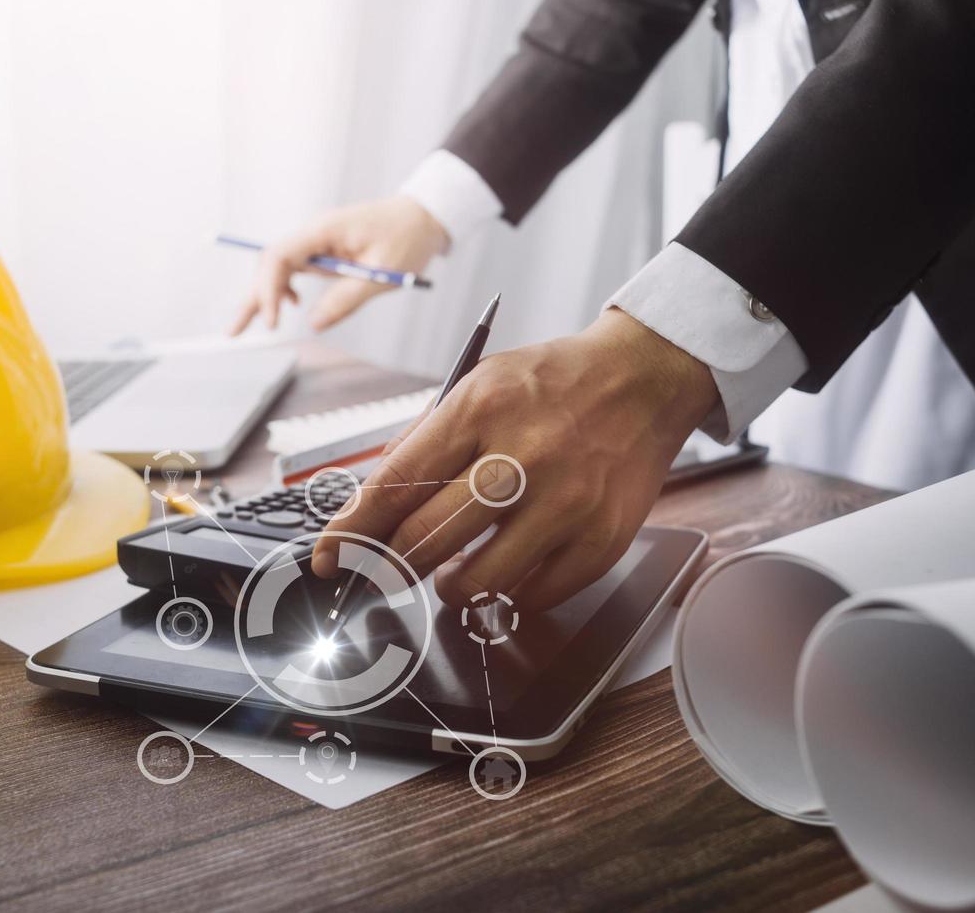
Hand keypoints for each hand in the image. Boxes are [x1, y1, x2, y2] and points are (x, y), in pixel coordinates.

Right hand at [228, 195, 449, 333]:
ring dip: (264, 295)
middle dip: (253, 297)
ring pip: (279, 267)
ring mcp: (318, 240)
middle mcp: (315, 233)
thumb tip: (315, 323)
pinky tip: (292, 305)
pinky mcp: (325, 249)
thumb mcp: (382, 274)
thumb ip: (348, 298)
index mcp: (324, 230)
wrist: (424, 215)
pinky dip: (286, 287)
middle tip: (234, 332)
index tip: (272, 322)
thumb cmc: (408, 237)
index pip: (280, 257)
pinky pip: (296, 267)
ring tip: (252, 325)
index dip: (268, 289)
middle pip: (271, 263)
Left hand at [312, 309, 719, 610]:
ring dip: (447, 586)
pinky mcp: (600, 539)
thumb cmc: (554, 384)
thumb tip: (370, 504)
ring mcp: (565, 502)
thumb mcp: (480, 383)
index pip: (393, 487)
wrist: (645, 379)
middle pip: (424, 540)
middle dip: (390, 567)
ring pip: (474, 579)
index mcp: (479, 409)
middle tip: (385, 572)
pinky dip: (507, 591)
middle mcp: (522, 456)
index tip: (330, 559)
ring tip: (450, 573)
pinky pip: (532, 595)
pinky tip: (506, 568)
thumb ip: (425, 439)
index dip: (351, 533)